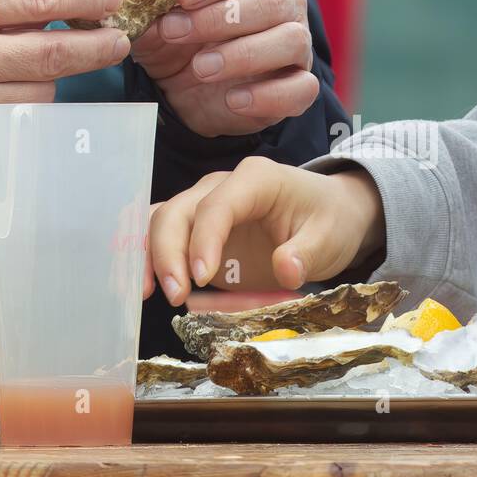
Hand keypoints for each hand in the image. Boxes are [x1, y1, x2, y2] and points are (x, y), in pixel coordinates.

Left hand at [66, 0, 319, 137]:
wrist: (193, 77)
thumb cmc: (179, 27)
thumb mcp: (148, 3)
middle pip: (274, 1)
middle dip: (222, 17)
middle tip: (175, 33)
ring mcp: (295, 42)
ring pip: (289, 41)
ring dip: (243, 54)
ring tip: (199, 69)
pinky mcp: (297, 84)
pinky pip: (300, 88)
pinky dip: (269, 95)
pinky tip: (233, 99)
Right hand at [147, 157, 384, 304]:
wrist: (330, 216)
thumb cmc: (329, 220)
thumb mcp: (330, 237)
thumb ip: (307, 252)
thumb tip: (286, 270)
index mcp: (255, 179)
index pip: (217, 205)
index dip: (204, 240)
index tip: (201, 277)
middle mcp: (221, 187)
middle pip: (178, 211)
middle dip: (168, 253)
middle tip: (176, 296)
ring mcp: (204, 207)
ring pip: (161, 222)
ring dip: (150, 257)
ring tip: (150, 295)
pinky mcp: (197, 232)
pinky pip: (163, 237)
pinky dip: (149, 259)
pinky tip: (146, 288)